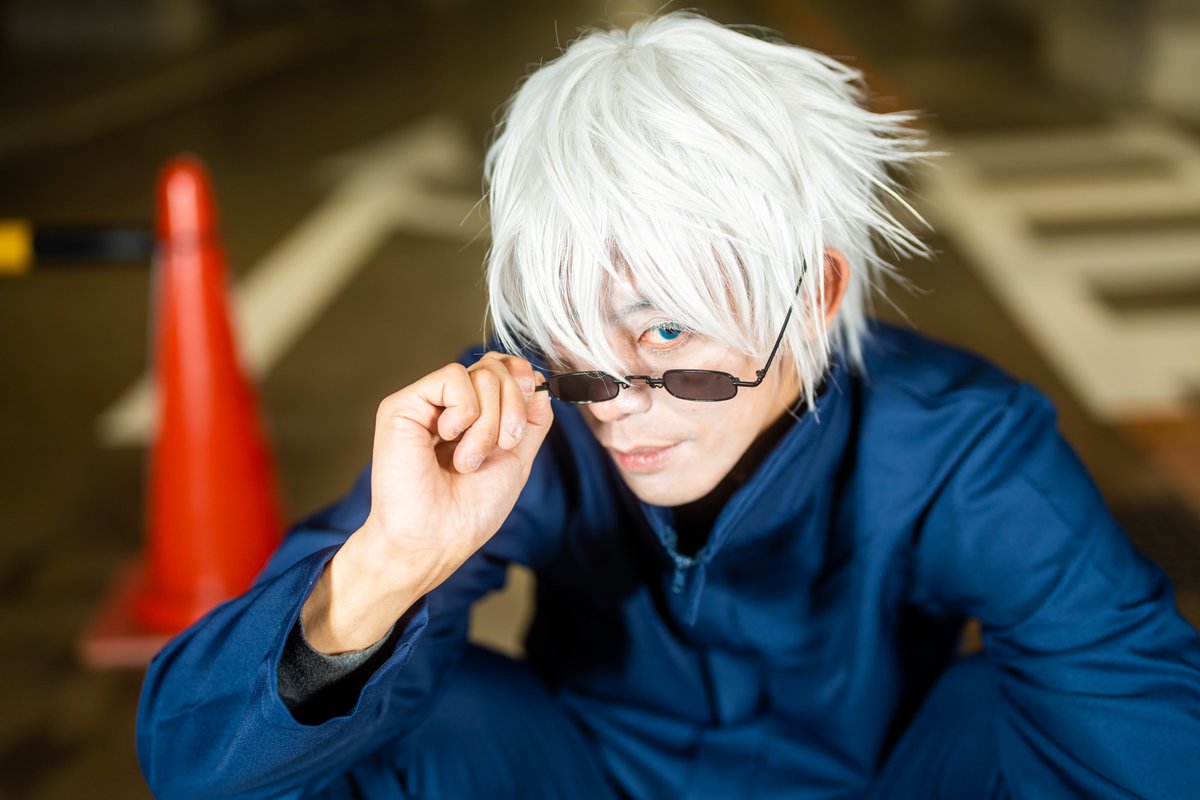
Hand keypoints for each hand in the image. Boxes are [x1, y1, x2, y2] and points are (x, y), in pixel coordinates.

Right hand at [302, 353, 552, 651]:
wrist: (436, 540)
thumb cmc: (469, 511)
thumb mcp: (516, 459)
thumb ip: (531, 421)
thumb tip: (541, 384)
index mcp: (471, 415)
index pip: (501, 369)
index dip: (522, 378)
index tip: (533, 399)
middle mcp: (446, 404)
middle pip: (496, 367)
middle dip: (513, 407)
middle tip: (500, 446)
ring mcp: (424, 403)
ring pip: (481, 373)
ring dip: (488, 423)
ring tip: (468, 460)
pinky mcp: (402, 405)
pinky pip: (454, 378)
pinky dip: (466, 414)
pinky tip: (448, 442)